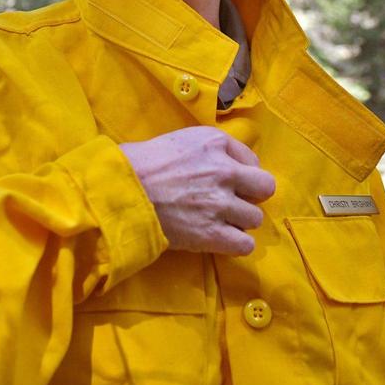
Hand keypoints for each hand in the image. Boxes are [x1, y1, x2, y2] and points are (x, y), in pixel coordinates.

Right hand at [120, 126, 274, 255]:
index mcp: (216, 143)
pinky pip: (245, 244)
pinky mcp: (211, 233)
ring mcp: (220, 204)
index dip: (241, 173)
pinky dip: (235, 244)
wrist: (120, 191)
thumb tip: (234, 166)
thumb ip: (211, 149)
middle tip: (230, 201)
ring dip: (238, 221)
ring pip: (254, 218)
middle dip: (250, 195)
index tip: (226, 181)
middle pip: (265, 188)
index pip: (253, 161)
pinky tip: (220, 238)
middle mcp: (224, 171)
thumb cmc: (143, 163)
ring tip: (216, 220)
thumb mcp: (181, 140)